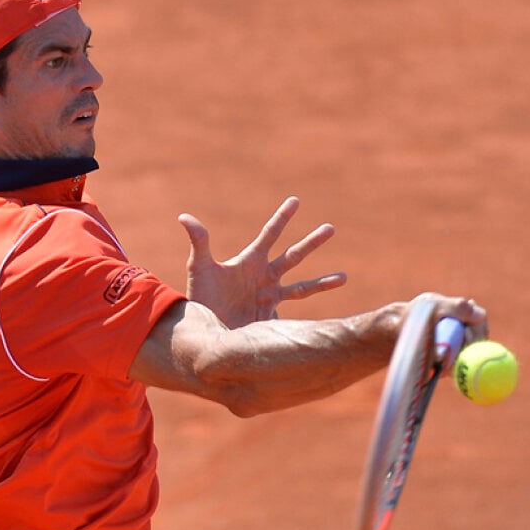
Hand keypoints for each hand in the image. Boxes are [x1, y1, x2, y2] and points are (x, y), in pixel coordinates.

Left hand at [178, 196, 347, 327]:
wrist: (202, 329)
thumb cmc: (199, 296)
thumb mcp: (200, 267)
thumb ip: (199, 242)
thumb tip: (184, 216)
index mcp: (250, 261)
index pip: (270, 234)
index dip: (282, 217)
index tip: (295, 200)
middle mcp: (264, 277)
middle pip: (293, 256)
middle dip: (311, 242)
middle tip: (331, 228)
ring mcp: (269, 297)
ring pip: (302, 287)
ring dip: (323, 282)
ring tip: (345, 276)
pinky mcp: (270, 317)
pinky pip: (295, 315)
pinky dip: (309, 315)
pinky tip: (326, 319)